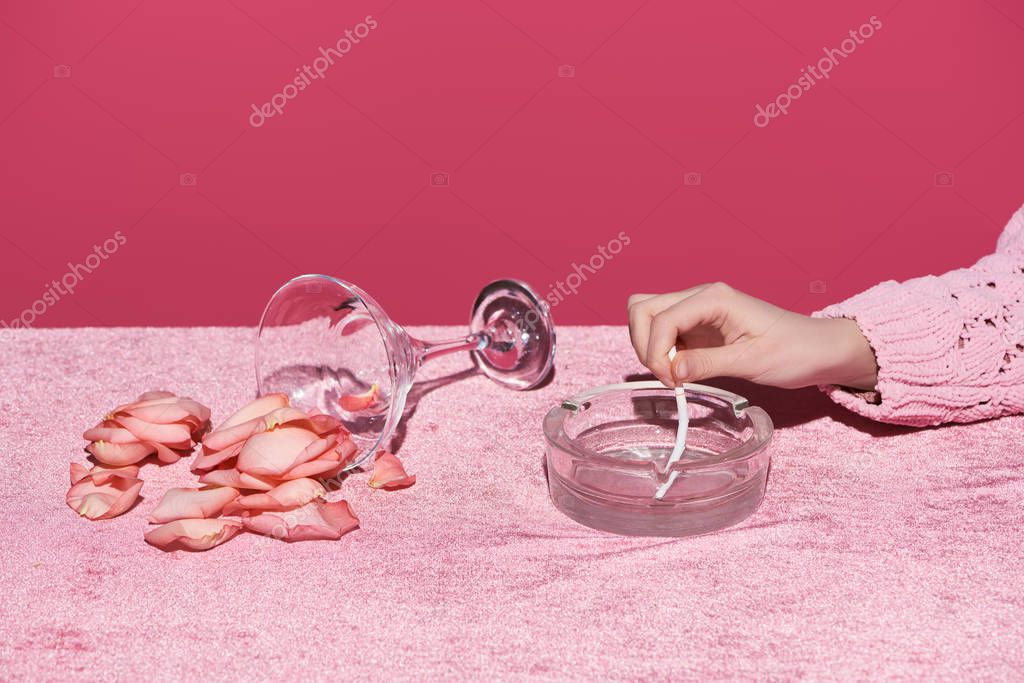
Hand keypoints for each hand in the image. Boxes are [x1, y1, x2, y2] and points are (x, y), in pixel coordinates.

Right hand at [628, 283, 877, 389]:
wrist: (817, 350)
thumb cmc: (793, 351)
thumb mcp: (752, 362)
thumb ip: (708, 364)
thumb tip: (672, 370)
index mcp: (714, 298)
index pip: (661, 318)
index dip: (656, 352)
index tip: (672, 381)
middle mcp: (700, 297)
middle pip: (643, 308)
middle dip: (645, 345)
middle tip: (668, 376)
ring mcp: (696, 310)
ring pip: (647, 316)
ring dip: (649, 346)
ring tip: (673, 373)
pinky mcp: (697, 326)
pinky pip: (662, 332)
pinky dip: (661, 351)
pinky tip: (681, 371)